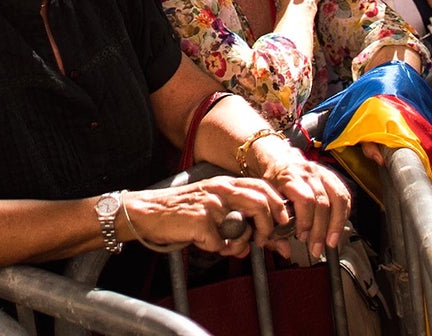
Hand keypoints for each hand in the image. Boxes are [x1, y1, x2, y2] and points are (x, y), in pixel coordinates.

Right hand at [121, 175, 288, 258]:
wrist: (148, 212)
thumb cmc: (179, 211)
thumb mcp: (210, 207)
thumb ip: (234, 219)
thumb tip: (253, 242)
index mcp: (225, 184)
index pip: (262, 187)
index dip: (278, 205)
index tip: (283, 223)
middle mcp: (220, 190)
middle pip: (260, 204)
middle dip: (268, 228)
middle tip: (263, 242)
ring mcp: (211, 204)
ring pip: (242, 230)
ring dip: (238, 244)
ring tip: (226, 246)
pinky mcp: (201, 221)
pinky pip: (220, 243)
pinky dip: (216, 249)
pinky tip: (203, 242)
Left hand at [251, 137, 352, 260]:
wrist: (279, 160)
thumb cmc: (273, 181)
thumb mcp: (267, 198)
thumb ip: (273, 224)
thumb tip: (283, 248)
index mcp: (290, 176)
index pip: (305, 200)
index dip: (306, 221)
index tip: (302, 236)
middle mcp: (308, 173)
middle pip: (322, 203)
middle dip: (320, 230)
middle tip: (316, 247)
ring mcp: (322, 173)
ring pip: (337, 199)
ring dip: (336, 224)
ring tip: (331, 242)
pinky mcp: (332, 176)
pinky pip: (344, 195)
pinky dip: (344, 214)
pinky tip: (338, 227)